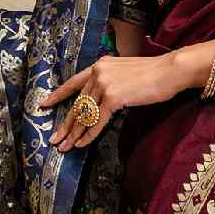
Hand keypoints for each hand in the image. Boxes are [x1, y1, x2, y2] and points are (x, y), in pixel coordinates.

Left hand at [40, 51, 186, 150]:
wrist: (170, 71)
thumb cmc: (154, 74)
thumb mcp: (125, 72)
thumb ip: (110, 82)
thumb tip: (101, 102)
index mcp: (99, 65)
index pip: (73, 83)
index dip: (58, 95)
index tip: (44, 105)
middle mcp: (98, 73)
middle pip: (77, 104)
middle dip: (65, 125)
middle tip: (55, 139)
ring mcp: (105, 85)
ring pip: (84, 115)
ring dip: (74, 134)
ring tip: (65, 147)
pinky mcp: (114, 97)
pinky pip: (97, 121)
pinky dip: (88, 135)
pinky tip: (82, 144)